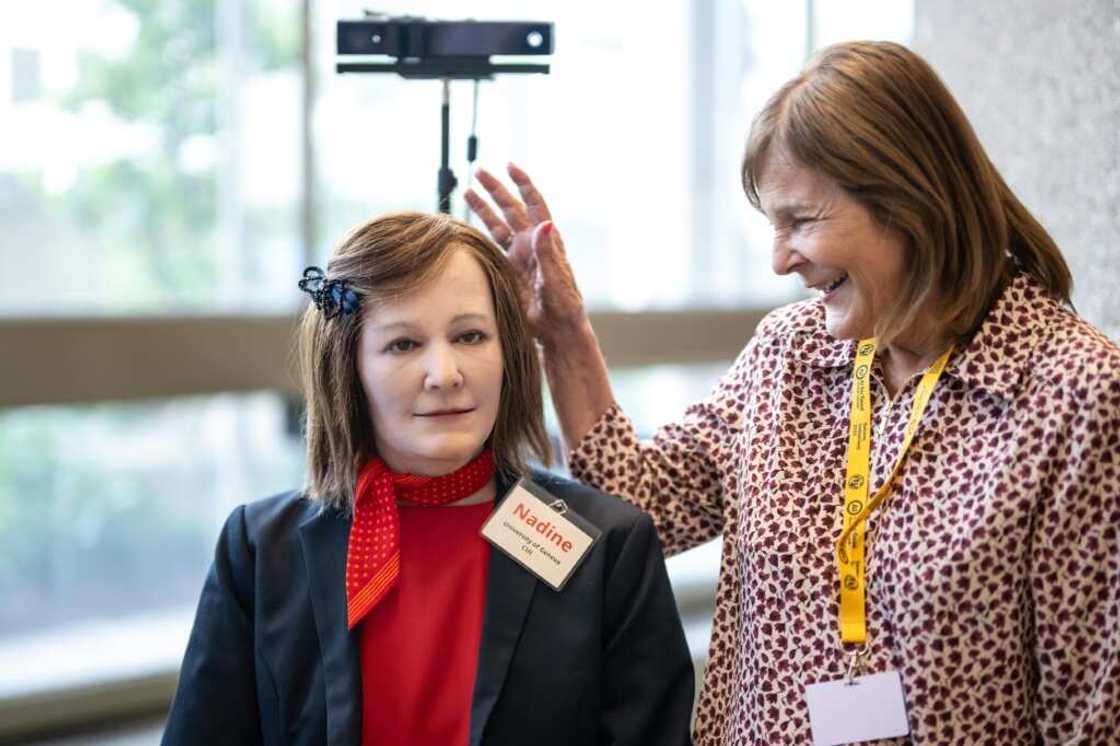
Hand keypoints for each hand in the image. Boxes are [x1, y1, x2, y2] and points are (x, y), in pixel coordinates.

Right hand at [465, 164, 587, 347]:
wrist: (556, 329)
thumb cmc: (563, 305)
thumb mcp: (556, 278)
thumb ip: (548, 252)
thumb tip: (544, 222)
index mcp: (545, 240)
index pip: (534, 204)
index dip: (523, 184)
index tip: (510, 166)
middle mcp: (531, 244)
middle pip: (511, 209)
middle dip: (495, 189)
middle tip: (478, 171)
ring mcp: (518, 256)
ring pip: (498, 225)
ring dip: (483, 208)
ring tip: (467, 190)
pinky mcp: (508, 270)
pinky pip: (491, 247)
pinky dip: (479, 235)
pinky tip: (466, 226)